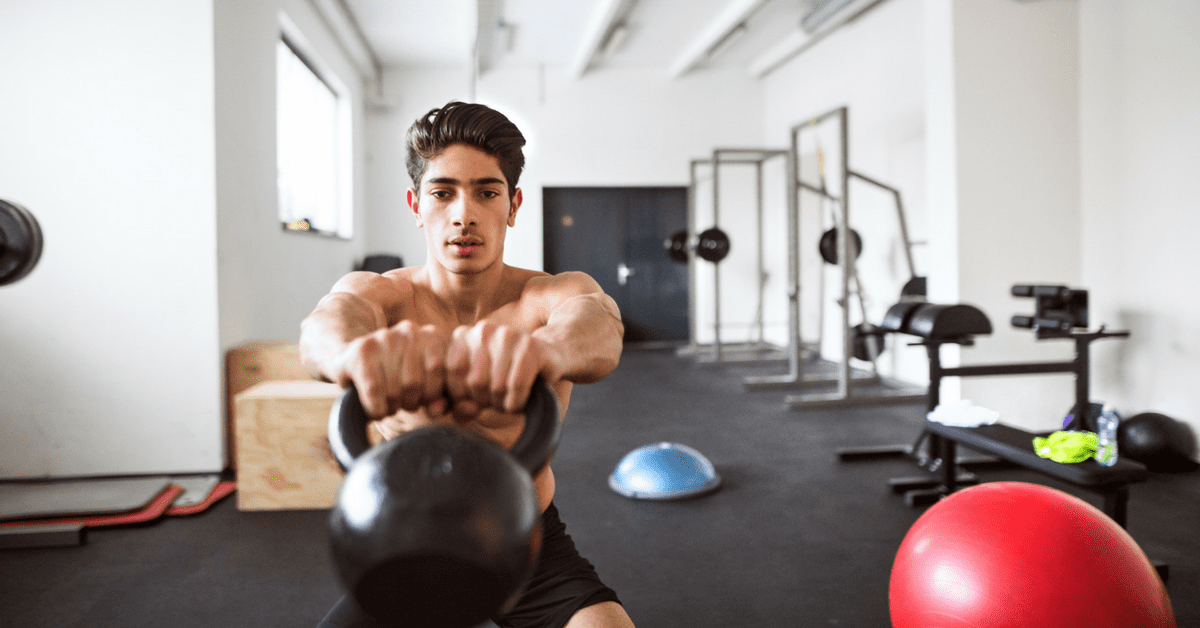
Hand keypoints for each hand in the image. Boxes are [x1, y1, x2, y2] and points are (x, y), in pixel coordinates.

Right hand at [331, 321, 450, 418]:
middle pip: (416, 383)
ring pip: (395, 390)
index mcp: (432, 336)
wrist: (354, 361)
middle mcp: (410, 331)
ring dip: (392, 407)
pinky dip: (375, 409)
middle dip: (410, 402)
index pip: (443, 372)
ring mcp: (384, 337)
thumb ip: (440, 398)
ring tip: (388, 403)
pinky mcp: (361, 352)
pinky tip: (374, 408)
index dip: (432, 395)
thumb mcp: (426, 385)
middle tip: (402, 402)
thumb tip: (438, 408)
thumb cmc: (399, 378)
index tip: (423, 399)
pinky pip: (374, 391)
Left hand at [444, 321, 558, 420]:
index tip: (475, 398)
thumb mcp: (477, 396)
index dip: (462, 397)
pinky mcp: (530, 345)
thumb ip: (461, 407)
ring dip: (503, 404)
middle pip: (474, 382)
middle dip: (486, 401)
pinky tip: (520, 400)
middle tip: (497, 398)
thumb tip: (465, 410)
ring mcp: (507, 334)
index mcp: (461, 337)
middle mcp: (482, 330)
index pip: (449, 375)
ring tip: (509, 397)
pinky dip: (518, 401)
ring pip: (496, 385)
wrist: (548, 362)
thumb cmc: (505, 381)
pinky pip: (517, 384)